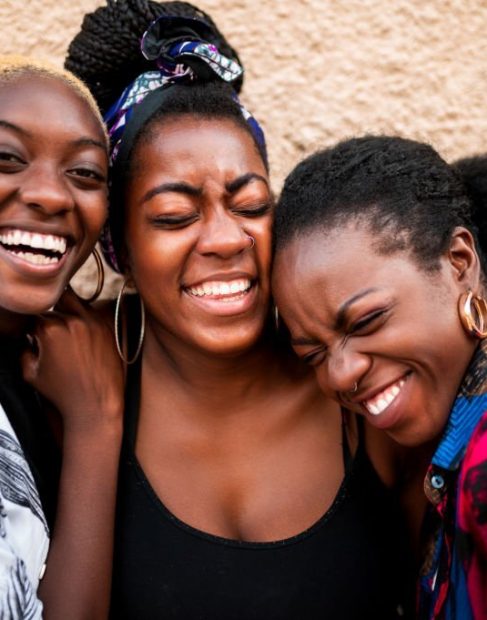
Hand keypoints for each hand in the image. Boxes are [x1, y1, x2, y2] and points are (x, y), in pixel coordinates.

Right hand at [22, 288, 123, 434]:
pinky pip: (91, 311)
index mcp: (50, 330)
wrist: (96, 403)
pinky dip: (83, 316)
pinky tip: (80, 330)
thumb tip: (27, 337)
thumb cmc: (63, 392)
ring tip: (65, 326)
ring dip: (66, 309)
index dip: (31, 326)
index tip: (34, 336)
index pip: (33, 316)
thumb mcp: (30, 373)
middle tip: (50, 332)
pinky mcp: (106, 327)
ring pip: (73, 301)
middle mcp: (72, 322)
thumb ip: (23, 349)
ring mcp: (92, 322)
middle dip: (48, 317)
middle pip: (53, 307)